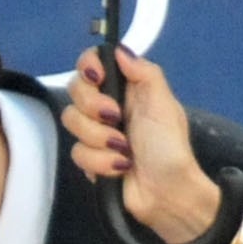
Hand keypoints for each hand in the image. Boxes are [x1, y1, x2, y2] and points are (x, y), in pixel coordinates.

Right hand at [59, 46, 219, 243]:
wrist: (168, 194)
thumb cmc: (170, 148)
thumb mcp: (164, 104)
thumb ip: (144, 72)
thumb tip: (119, 49)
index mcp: (127, 88)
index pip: (93, 62)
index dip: (88, 65)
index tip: (98, 77)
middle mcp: (108, 106)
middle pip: (75, 89)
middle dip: (93, 106)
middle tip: (116, 118)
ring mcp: (96, 133)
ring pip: (72, 122)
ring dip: (99, 138)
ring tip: (124, 150)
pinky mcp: (89, 159)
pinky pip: (77, 152)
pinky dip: (100, 161)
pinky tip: (119, 167)